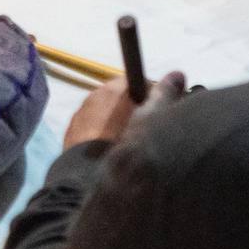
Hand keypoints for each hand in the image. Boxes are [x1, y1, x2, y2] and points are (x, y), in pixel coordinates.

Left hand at [62, 71, 187, 147]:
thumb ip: (166, 94)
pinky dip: (99, 136)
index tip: (162, 116)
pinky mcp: (70, 134)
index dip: (154, 98)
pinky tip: (108, 154)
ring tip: (126, 147)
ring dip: (115, 124)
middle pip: (121, 98)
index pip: (141, 84)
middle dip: (133, 111)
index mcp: (116, 87)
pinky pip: (90, 130)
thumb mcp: (153, 117)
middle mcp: (96, 94)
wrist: (91, 175)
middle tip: (145, 133)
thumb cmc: (127, 143)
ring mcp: (80, 113)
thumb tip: (178, 74)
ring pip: (105, 114)